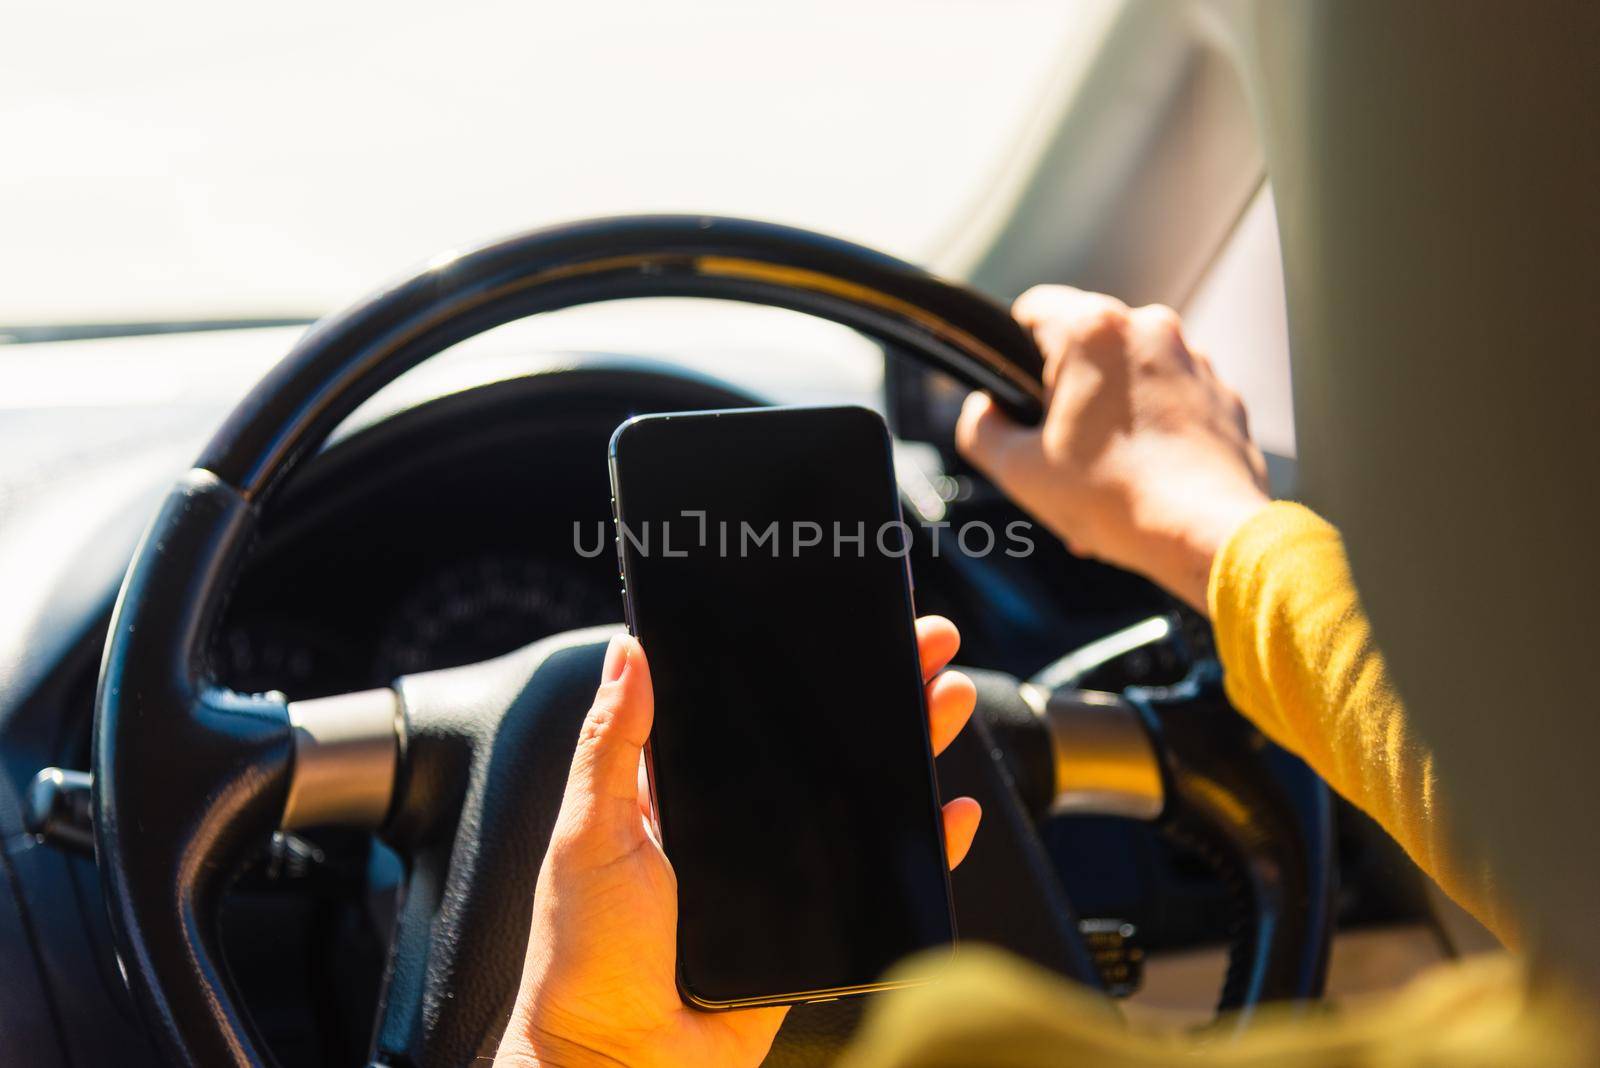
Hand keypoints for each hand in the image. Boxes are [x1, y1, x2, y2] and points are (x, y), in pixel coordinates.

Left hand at [496, 619, 981, 1067]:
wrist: (623, 1063)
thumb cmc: (587, 958)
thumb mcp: (592, 834)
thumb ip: (613, 744)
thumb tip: (629, 652)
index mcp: (682, 793)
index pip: (752, 712)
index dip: (800, 666)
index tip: (840, 623)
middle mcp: (739, 825)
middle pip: (822, 744)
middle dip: (876, 691)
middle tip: (925, 645)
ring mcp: (782, 873)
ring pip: (860, 797)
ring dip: (910, 746)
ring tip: (948, 698)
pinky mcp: (815, 924)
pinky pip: (879, 874)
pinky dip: (922, 842)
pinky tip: (948, 809)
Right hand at [957, 285, 1269, 611]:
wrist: (1205, 535)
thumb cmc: (1113, 499)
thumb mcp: (1016, 469)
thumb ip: (979, 427)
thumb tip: (982, 410)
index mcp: (1093, 331)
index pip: (1031, 310)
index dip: (1012, 354)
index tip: (1018, 397)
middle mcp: (1150, 328)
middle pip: (1085, 346)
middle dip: (1067, 393)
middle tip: (1060, 450)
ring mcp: (1195, 359)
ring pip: (1131, 374)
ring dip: (1111, 413)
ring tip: (1105, 474)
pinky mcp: (1223, 394)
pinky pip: (1172, 400)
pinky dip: (1154, 430)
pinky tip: (1143, 478)